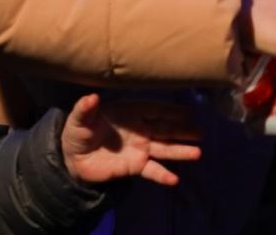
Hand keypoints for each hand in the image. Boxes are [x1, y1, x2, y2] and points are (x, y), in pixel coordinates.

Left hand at [60, 95, 202, 187]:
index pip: (154, 109)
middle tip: (201, 131)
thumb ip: (85, 108)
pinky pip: (152, 170)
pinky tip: (174, 179)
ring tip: (197, 153)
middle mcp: (140, 129)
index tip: (189, 109)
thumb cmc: (79, 131)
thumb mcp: (79, 118)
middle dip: (183, 129)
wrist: (74, 158)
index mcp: (130, 113)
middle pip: (165, 128)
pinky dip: (162, 175)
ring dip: (180, 151)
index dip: (171, 109)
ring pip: (164, 149)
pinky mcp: (135, 166)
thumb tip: (92, 97)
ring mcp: (140, 148)